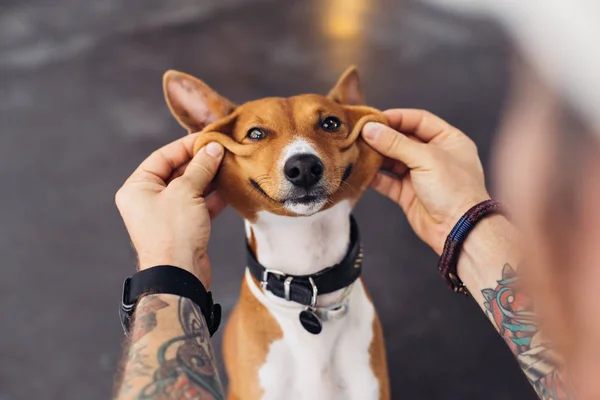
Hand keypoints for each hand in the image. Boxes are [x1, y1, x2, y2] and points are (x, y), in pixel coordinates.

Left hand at [115, 134, 225, 287]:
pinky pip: (199, 205)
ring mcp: (167, 214)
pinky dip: (214, 196)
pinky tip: (230, 187)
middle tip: (223, 151)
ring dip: (210, 178)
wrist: (179, 275)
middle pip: (177, 171)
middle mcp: (148, 200)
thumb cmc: (173, 233)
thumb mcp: (186, 192)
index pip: (162, 157)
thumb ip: (200, 168)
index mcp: (138, 188)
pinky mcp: (183, 227)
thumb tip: (213, 149)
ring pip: (190, 188)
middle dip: (201, 162)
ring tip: (229, 165)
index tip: (208, 138)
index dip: (186, 146)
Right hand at [362, 109, 489, 254]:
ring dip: (376, 156)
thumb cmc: (455, 191)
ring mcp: (421, 175)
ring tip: (358, 150)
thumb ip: (395, 143)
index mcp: (449, 140)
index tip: (374, 118)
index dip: (397, 118)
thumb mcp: (426, 158)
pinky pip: (388, 181)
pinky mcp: (408, 194)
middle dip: (382, 137)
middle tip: (361, 133)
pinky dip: (375, 176)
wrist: (458, 230)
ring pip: (393, 160)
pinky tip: (362, 170)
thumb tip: (370, 129)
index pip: (419, 120)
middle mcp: (435, 156)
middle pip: (403, 139)